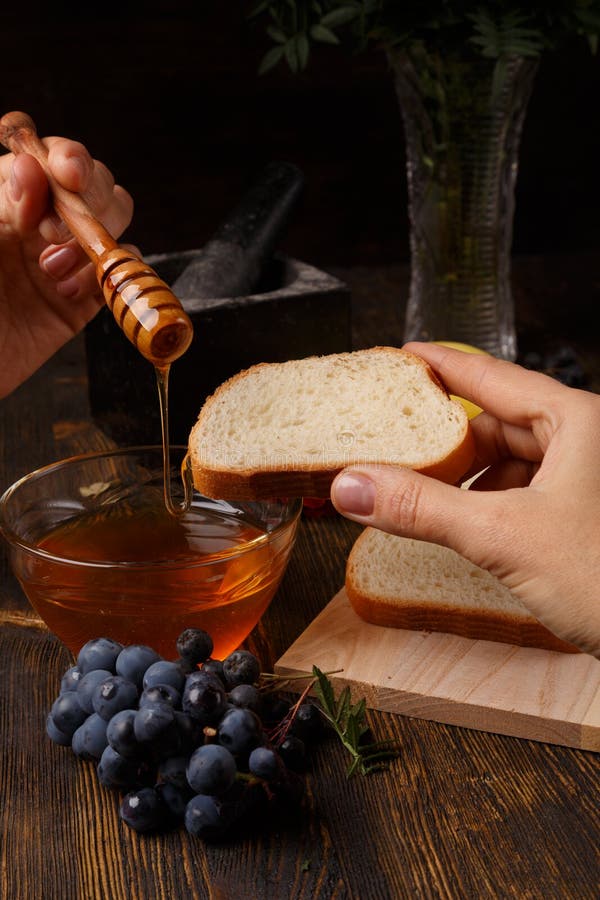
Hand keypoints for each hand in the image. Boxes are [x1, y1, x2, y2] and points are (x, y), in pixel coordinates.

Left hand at [0, 135, 132, 397]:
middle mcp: (37, 223)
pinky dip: (114, 275)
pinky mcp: (84, 301)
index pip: (46, 157)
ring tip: (53, 272)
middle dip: (86, 202)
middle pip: (93, 183)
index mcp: (3, 200)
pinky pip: (121, 272)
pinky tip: (73, 295)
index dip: (65, 158)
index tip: (67, 175)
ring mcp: (64, 260)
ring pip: (113, 222)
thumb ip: (0, 204)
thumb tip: (30, 165)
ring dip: (95, 240)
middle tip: (51, 234)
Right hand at [331, 342, 599, 656]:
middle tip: (402, 448)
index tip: (405, 357)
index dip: (443, 367)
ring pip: (515, 461)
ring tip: (427, 495)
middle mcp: (588, 441)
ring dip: (470, 478)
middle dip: (450, 442)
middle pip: (501, 423)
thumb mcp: (504, 536)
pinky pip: (529, 492)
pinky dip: (493, 504)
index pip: (494, 377)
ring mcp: (589, 479)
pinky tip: (468, 524)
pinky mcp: (588, 516)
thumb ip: (423, 508)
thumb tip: (353, 484)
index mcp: (579, 421)